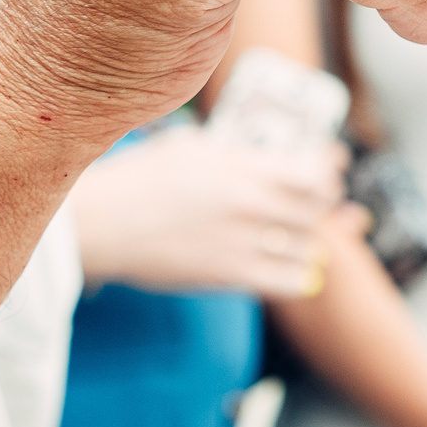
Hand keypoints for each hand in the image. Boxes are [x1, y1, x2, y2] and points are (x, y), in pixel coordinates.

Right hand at [70, 126, 348, 297]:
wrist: (99, 224)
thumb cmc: (139, 179)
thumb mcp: (192, 146)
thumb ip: (238, 153)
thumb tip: (275, 154)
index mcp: (244, 166)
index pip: (316, 172)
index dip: (327, 173)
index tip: (324, 173)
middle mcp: (251, 202)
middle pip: (318, 208)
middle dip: (320, 206)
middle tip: (312, 205)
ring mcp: (243, 241)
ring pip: (308, 245)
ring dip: (307, 240)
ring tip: (294, 235)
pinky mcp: (230, 276)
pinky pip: (290, 281)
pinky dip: (298, 275)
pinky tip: (287, 266)